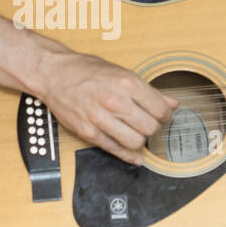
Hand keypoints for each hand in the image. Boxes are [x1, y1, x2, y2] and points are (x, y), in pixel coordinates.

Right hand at [36, 51, 177, 165]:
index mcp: (127, 83)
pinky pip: (115, 150)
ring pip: (136, 142)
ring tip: (136, 132)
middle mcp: (115, 101)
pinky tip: (134, 155)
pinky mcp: (88, 133)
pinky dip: (128, 156)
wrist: (54, 74)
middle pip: (150, 128)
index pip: (160, 110)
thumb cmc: (86, 71)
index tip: (161, 114)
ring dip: (140, 140)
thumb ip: (148, 90)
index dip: (165, 115)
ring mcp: (100, 119)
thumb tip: (172, 104)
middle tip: (147, 122)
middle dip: (153, 127)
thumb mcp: (121, 72)